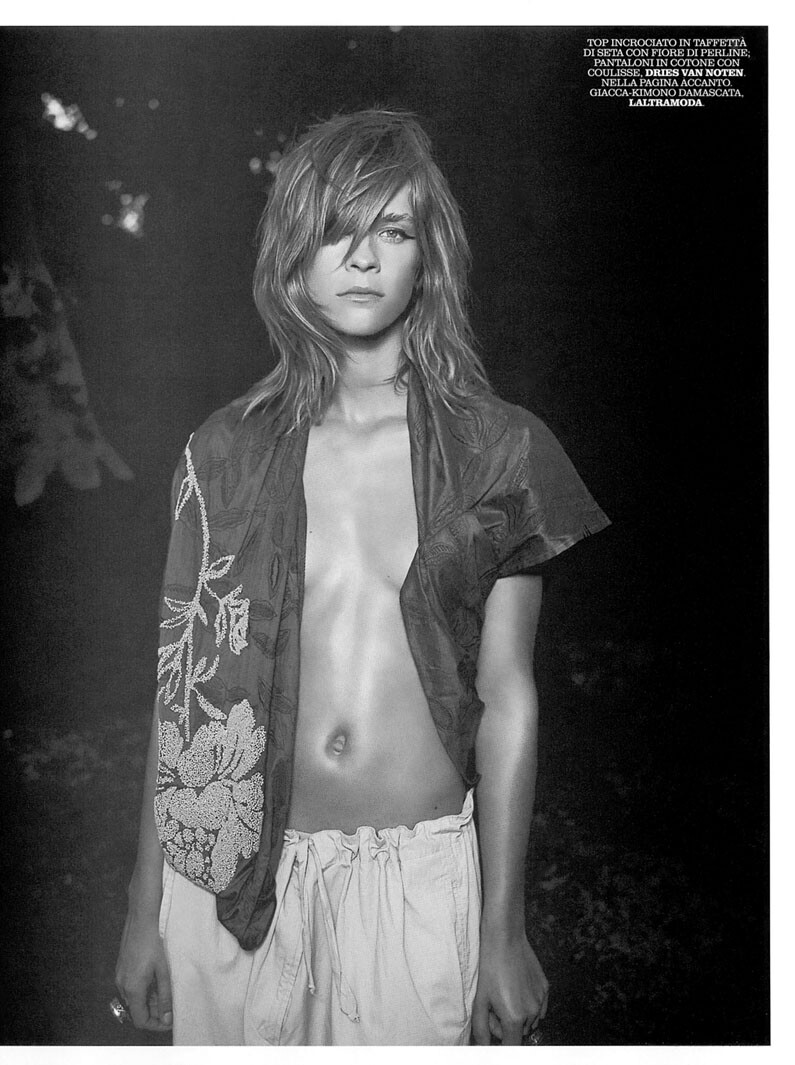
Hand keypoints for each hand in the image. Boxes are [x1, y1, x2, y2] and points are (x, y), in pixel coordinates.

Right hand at [115, 907, 172, 1031]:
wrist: (142, 916)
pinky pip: (131, 986)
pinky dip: (144, 988)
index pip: (140, 1020)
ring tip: (167, 991)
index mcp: (132, 988)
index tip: (169, 1021)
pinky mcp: (122, 966)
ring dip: (150, 1000)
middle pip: (137, 1009)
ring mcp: (120, 975)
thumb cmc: (155, 940)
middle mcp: (122, 984)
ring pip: (134, 998)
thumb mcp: (164, 971)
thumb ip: (165, 997)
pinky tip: (157, 979)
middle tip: (172, 1006)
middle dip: (155, 1011)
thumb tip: (166, 1018)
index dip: (155, 1025)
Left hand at [471, 927, 548, 1044]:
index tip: (495, 1032)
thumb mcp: (480, 999)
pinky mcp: (545, 988)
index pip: (512, 1046)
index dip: (501, 1042)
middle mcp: (532, 1012)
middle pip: (519, 1033)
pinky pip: (539, 1008)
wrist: (505, 939)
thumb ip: (481, 1028)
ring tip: (505, 994)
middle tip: (494, 1004)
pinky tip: (517, 989)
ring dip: (518, 1015)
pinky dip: (529, 1005)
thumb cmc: (490, 967)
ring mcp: (541, 1000)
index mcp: (515, 1017)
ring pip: (530, 1021)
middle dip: (506, 1025)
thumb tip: (484, 1046)